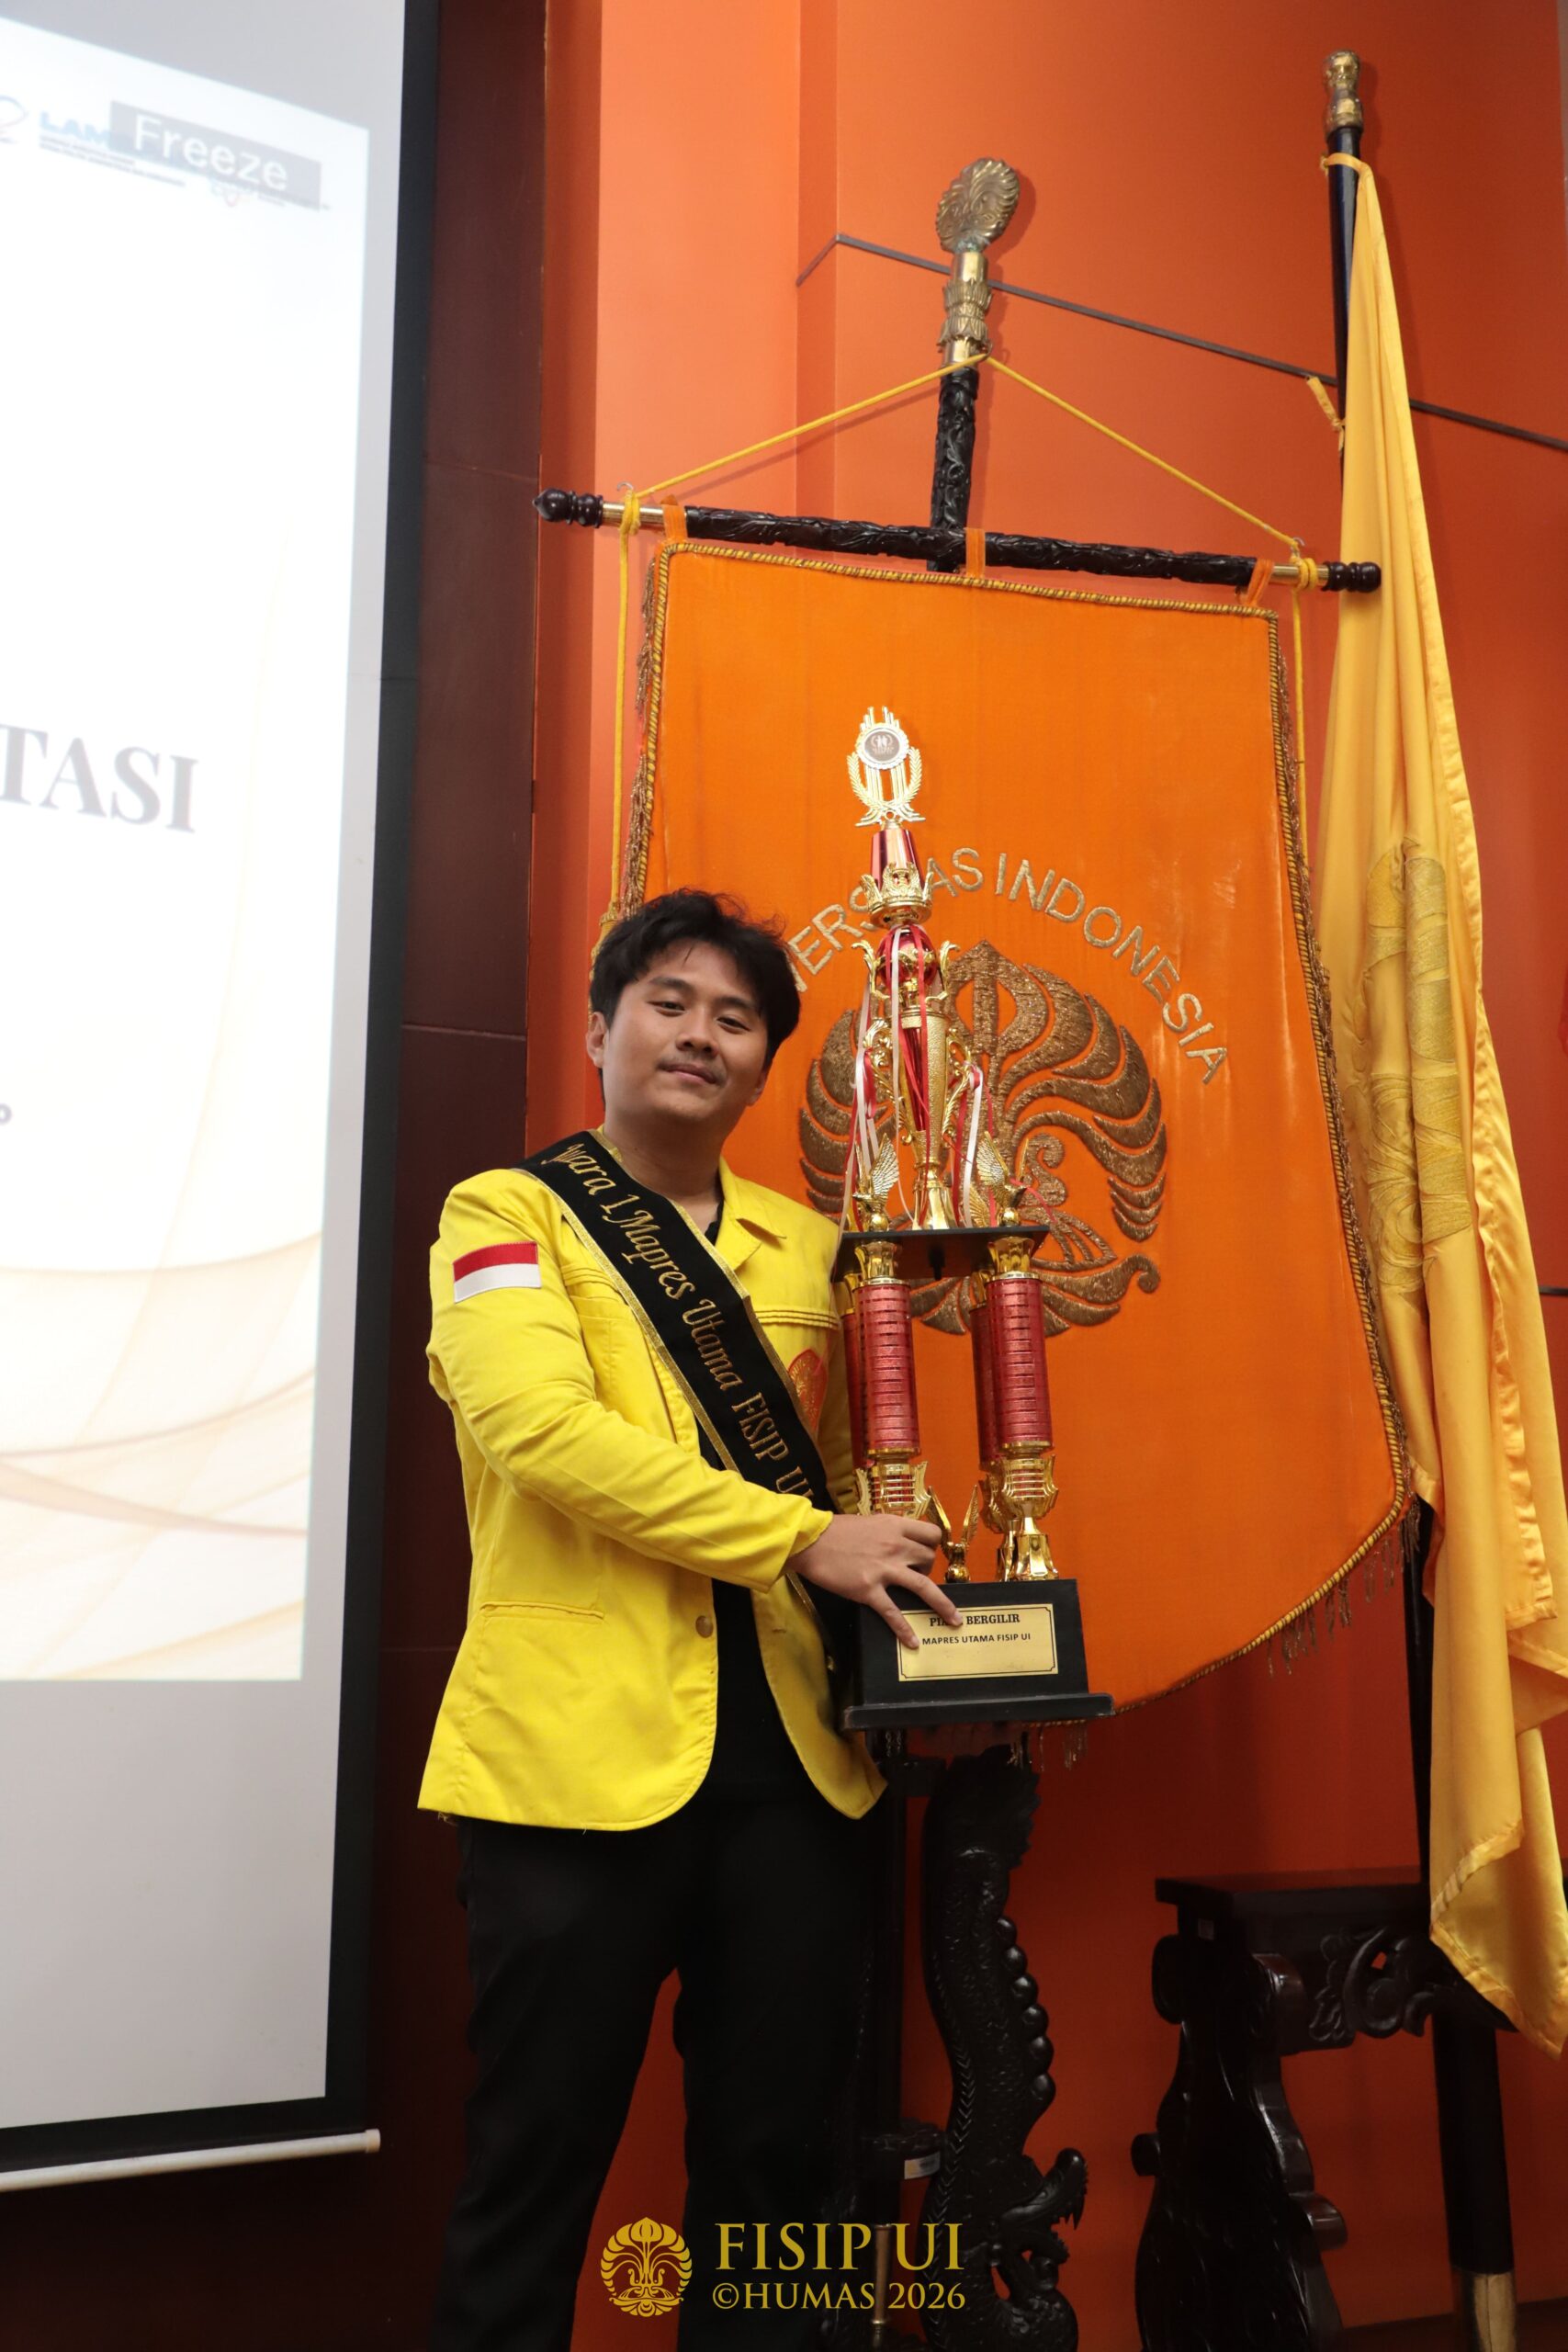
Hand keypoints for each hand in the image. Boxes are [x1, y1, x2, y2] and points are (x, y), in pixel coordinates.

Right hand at [794, 1514, 962, 1650]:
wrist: (810, 1541)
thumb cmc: (835, 1530)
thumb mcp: (869, 1522)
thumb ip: (889, 1530)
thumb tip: (900, 1539)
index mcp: (895, 1526)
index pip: (931, 1534)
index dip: (933, 1545)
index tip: (928, 1554)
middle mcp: (895, 1546)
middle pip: (929, 1560)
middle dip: (928, 1570)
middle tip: (916, 1576)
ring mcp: (884, 1569)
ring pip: (924, 1587)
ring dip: (943, 1605)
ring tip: (954, 1621)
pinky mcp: (869, 1590)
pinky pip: (893, 1613)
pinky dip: (905, 1629)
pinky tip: (914, 1642)